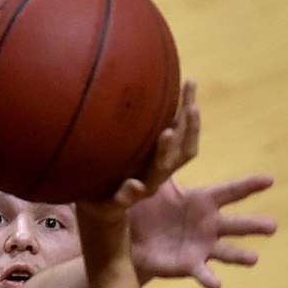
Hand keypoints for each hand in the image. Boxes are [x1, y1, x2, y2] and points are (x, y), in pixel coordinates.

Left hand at [76, 80, 199, 223]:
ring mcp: (142, 188)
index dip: (189, 110)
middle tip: (191, 105)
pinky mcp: (121, 202)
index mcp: (160, 158)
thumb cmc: (111, 171)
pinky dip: (131, 191)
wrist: (96, 206)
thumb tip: (129, 81)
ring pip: (160, 171)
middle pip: (182, 150)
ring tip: (166, 133)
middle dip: (189, 128)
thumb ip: (131, 127)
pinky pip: (127, 197)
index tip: (189, 81)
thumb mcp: (122, 148)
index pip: (182, 132)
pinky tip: (133, 184)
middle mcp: (157, 173)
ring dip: (163, 153)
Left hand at [129, 174, 276, 287]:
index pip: (230, 192)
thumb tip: (164, 130)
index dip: (249, 185)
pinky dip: (210, 279)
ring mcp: (203, 246)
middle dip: (254, 225)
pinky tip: (216, 285)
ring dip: (241, 256)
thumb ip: (161, 161)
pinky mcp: (190, 265)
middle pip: (237, 224)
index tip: (269, 180)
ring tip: (253, 259)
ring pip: (228, 252)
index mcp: (203, 201)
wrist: (130, 236)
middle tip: (272, 226)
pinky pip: (203, 273)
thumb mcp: (154, 182)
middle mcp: (209, 225)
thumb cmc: (147, 205)